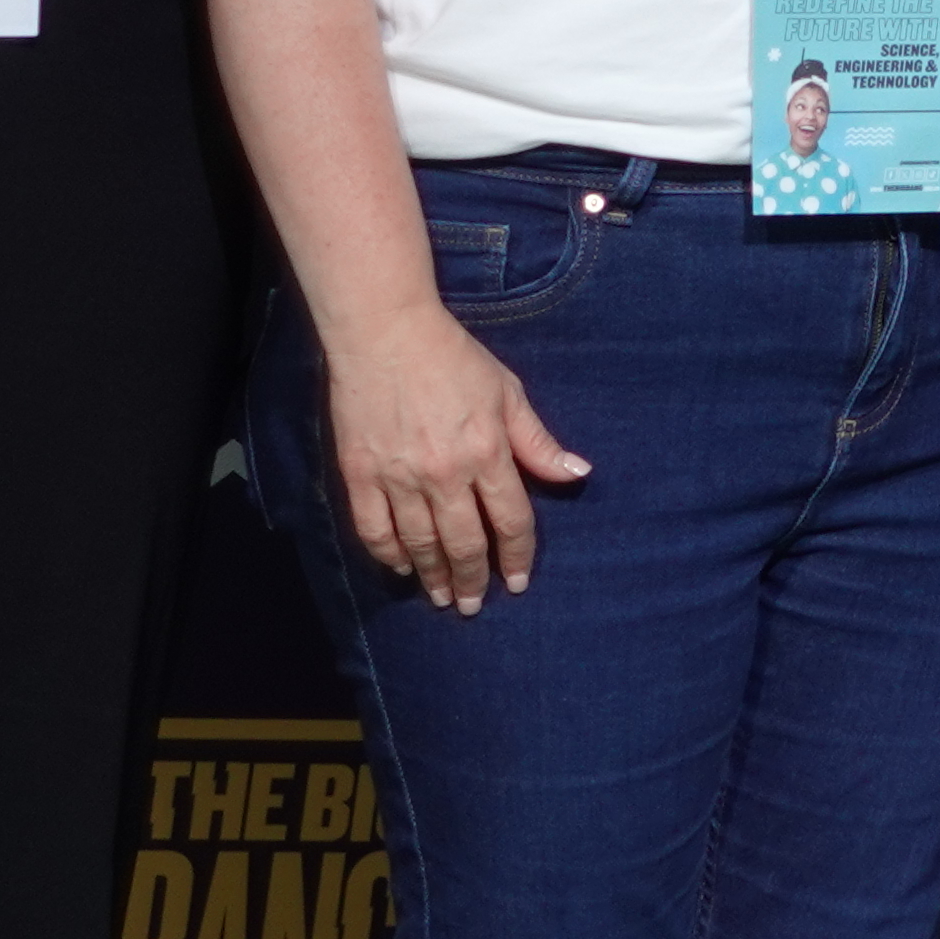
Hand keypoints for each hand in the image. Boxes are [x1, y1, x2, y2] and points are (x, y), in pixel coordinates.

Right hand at [322, 301, 583, 613]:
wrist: (385, 332)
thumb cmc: (453, 358)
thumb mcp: (507, 392)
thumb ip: (538, 441)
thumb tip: (579, 473)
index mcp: (487, 453)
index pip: (510, 521)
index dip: (516, 557)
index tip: (517, 583)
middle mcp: (446, 474)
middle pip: (464, 544)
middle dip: (473, 581)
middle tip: (474, 606)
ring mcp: (400, 477)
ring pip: (420, 544)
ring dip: (433, 577)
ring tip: (441, 598)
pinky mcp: (360, 474)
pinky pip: (374, 529)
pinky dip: (388, 555)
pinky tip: (400, 568)